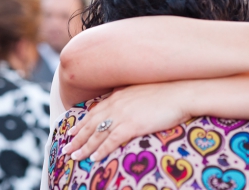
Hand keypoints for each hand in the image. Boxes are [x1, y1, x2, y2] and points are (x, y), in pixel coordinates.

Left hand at [62, 82, 189, 161]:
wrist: (181, 93)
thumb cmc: (168, 91)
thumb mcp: (144, 89)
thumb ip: (131, 95)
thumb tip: (126, 98)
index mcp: (119, 95)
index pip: (95, 110)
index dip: (82, 122)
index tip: (73, 130)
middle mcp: (116, 104)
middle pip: (91, 123)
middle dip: (77, 137)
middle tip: (66, 148)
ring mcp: (123, 115)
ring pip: (97, 134)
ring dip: (84, 146)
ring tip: (74, 157)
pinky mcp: (132, 125)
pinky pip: (111, 140)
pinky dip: (101, 150)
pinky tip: (93, 158)